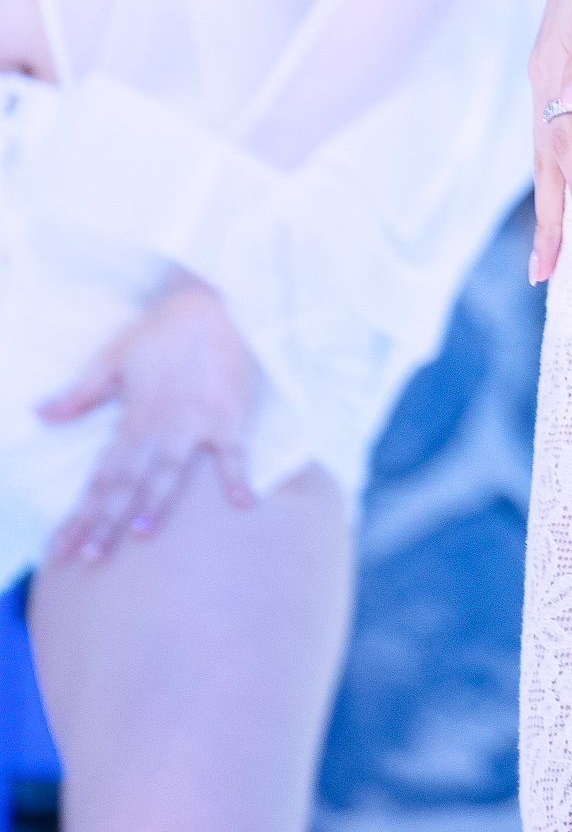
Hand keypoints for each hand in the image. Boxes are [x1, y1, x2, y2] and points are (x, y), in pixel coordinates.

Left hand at [39, 274, 257, 561]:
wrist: (215, 302)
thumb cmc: (163, 332)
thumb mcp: (113, 357)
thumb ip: (80, 393)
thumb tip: (40, 415)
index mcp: (133, 415)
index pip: (102, 474)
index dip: (82, 512)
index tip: (64, 547)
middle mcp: (161, 424)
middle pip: (129, 481)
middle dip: (107, 520)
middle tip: (91, 557)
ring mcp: (198, 421)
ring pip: (171, 469)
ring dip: (156, 502)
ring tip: (142, 534)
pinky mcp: (232, 416)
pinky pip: (235, 452)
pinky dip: (239, 477)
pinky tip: (244, 504)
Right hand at [527, 0, 571, 283]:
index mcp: (553, 66)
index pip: (566, 141)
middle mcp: (545, 79)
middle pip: (545, 162)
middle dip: (549, 218)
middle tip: (547, 275)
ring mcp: (549, 79)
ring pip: (545, 153)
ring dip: (549, 204)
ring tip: (549, 256)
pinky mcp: (561, 75)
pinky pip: (555, 135)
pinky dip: (557, 172)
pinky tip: (566, 192)